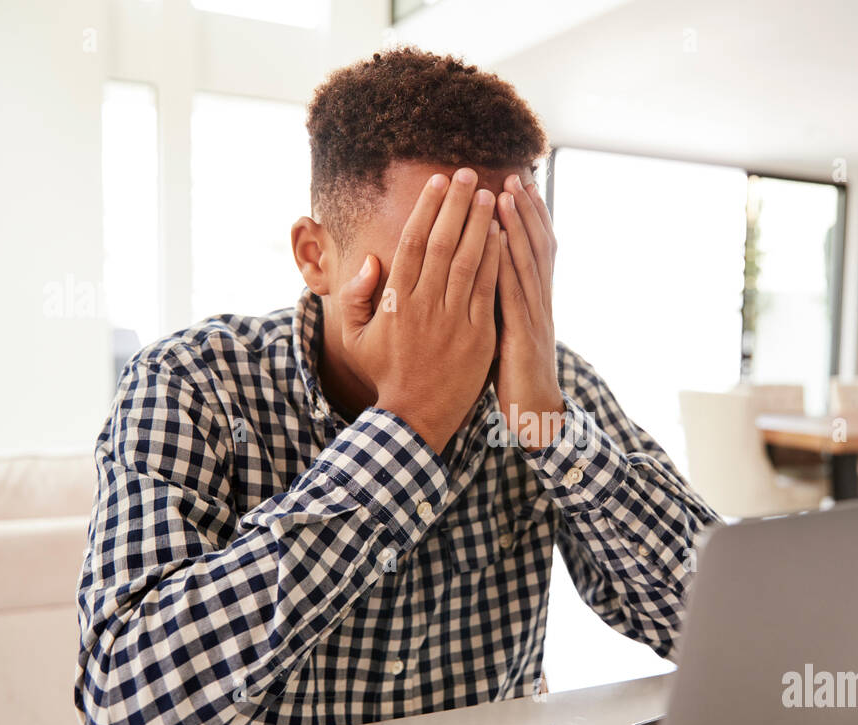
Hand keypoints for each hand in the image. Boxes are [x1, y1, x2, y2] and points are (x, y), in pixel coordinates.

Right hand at [335, 169, 500, 454]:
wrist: (414, 417)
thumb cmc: (384, 375)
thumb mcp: (355, 338)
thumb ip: (355, 297)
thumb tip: (369, 260)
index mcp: (395, 301)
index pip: (413, 242)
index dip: (426, 208)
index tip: (437, 182)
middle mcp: (425, 304)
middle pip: (443, 242)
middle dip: (457, 204)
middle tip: (468, 174)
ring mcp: (454, 319)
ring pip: (469, 261)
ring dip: (480, 224)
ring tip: (489, 195)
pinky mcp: (479, 335)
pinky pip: (489, 289)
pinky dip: (496, 260)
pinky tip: (503, 236)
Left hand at [495, 175, 564, 451]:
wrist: (535, 413)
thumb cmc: (515, 375)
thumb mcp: (509, 333)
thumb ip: (501, 303)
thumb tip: (486, 275)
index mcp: (534, 301)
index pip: (536, 250)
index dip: (529, 218)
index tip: (516, 185)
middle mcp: (538, 303)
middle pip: (536, 247)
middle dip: (526, 211)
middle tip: (514, 176)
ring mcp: (533, 318)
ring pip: (526, 263)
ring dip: (516, 226)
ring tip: (505, 194)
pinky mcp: (521, 336)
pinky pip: (511, 293)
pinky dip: (504, 264)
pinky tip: (495, 241)